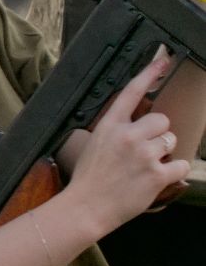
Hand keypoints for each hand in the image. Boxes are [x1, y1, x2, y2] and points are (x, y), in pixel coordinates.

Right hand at [65, 49, 191, 234]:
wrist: (86, 206)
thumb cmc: (89, 178)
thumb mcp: (95, 144)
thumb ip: (117, 131)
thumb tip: (140, 127)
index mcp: (110, 125)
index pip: (132, 91)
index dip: (149, 72)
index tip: (164, 59)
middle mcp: (128, 135)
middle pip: (162, 120)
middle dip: (158, 134)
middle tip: (144, 150)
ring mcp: (144, 154)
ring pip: (171, 141)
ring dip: (164, 153)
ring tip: (146, 166)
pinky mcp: (157, 174)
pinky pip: (180, 164)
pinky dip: (173, 172)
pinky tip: (156, 178)